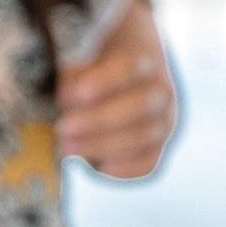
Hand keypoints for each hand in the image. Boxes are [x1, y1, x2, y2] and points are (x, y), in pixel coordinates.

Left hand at [56, 0, 176, 178]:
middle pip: (138, 106)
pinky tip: (100, 167)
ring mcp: (163, 120)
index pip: (130, 68)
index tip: (65, 96)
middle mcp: (161, 90)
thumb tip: (67, 102)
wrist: (127, 76)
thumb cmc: (96, 65)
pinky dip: (127, 169)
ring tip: (66, 149)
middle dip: (97, 120)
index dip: (100, 82)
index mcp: (145, 58)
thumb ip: (77, 76)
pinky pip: (149, 163)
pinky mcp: (158, 147)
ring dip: (102, 146)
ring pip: (143, 137)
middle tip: (62, 128)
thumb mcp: (85, 57)